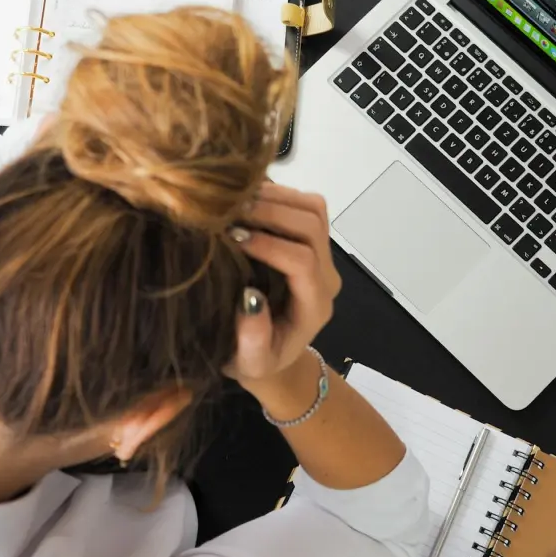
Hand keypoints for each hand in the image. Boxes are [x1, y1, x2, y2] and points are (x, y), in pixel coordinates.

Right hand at [224, 182, 340, 388]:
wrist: (272, 353)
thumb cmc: (258, 360)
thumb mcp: (250, 363)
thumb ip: (253, 340)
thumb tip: (249, 298)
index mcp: (314, 305)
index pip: (303, 262)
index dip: (270, 246)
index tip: (233, 238)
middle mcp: (325, 276)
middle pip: (312, 226)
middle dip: (272, 212)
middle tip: (230, 211)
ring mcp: (321, 255)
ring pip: (313, 209)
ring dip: (276, 197)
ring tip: (236, 200)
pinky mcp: (311, 240)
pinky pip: (304, 205)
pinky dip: (277, 193)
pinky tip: (245, 198)